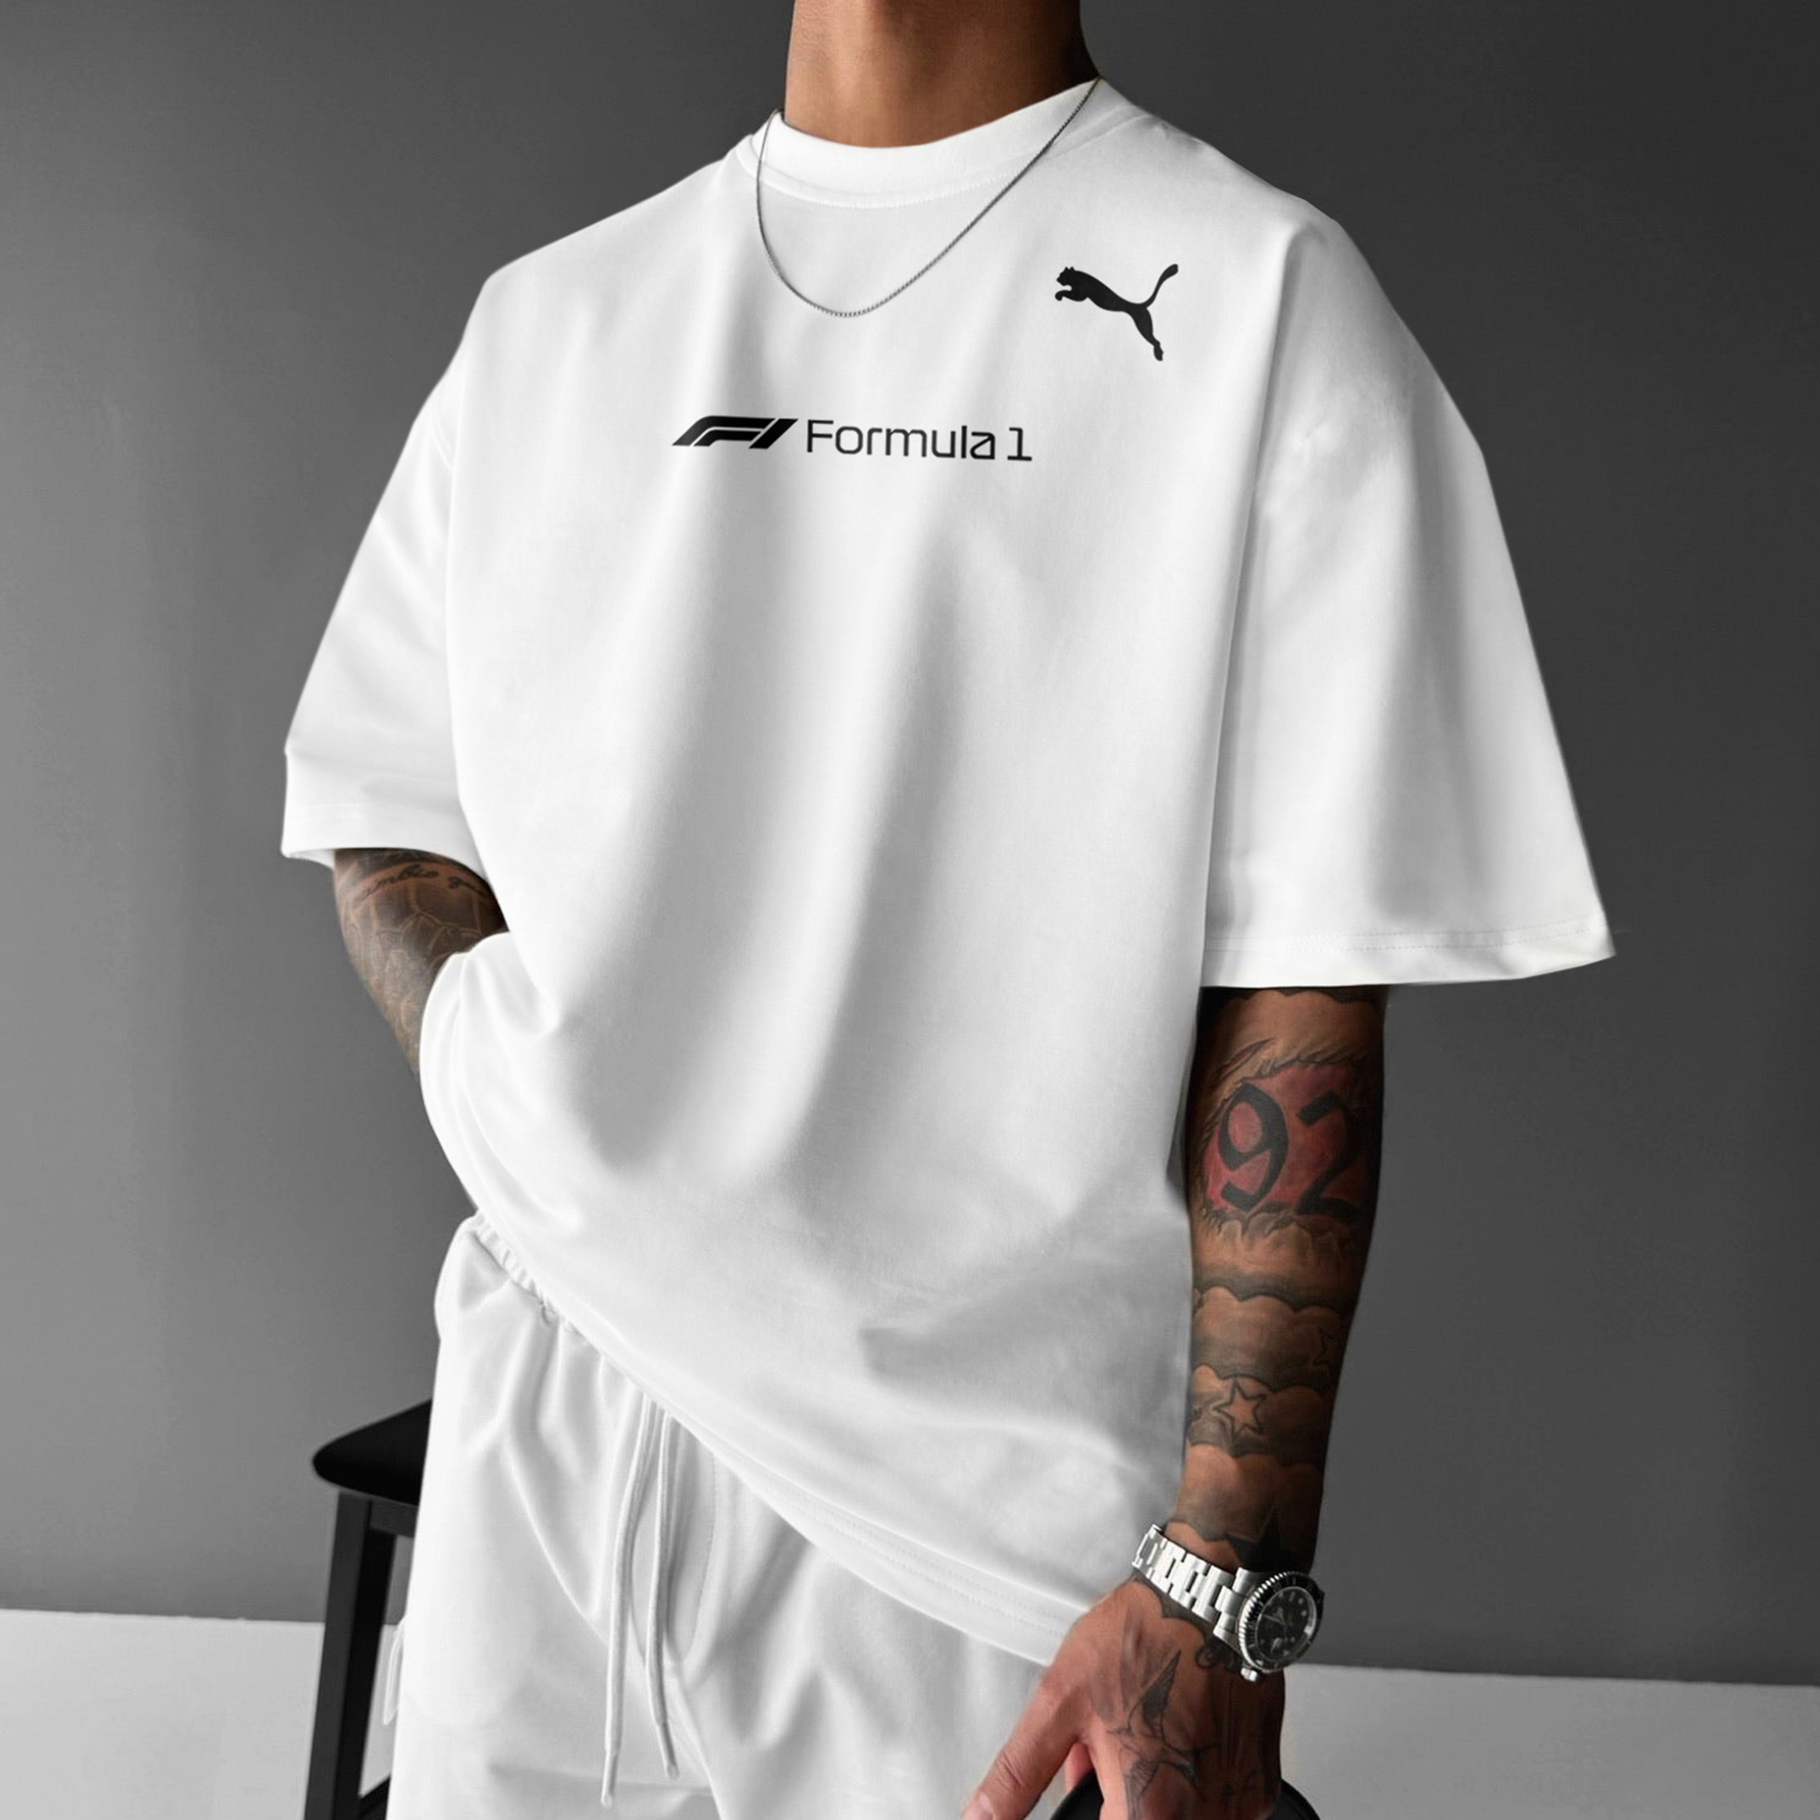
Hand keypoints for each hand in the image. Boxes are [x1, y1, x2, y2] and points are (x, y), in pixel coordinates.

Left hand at [962, 1575, 1283, 1819]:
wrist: (1212, 1598)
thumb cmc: (1143, 1638)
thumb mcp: (1060, 1702)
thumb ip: (1018, 1775)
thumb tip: (982, 1817)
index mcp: (1148, 1811)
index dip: (1089, 1809)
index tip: (1091, 1780)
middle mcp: (1202, 1818)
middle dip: (1117, 1796)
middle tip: (1112, 1750)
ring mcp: (1238, 1805)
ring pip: (1181, 1817)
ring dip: (1154, 1792)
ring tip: (1144, 1736)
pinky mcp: (1260, 1787)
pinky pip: (1217, 1805)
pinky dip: (1192, 1781)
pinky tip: (1180, 1734)